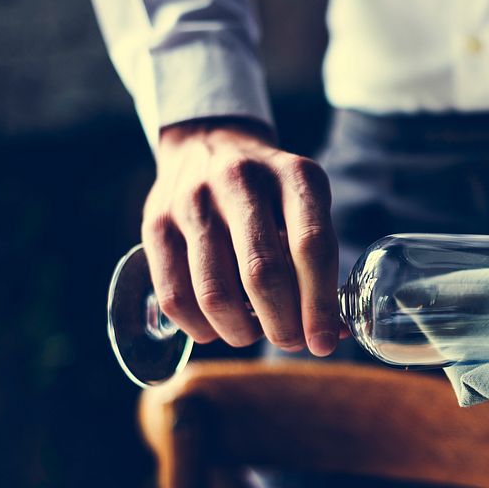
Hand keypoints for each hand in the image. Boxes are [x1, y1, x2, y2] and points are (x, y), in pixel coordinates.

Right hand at [141, 117, 339, 355]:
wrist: (209, 144)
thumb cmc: (271, 191)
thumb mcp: (305, 205)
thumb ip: (320, 262)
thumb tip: (332, 332)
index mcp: (294, 175)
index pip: (310, 247)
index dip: (319, 304)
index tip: (323, 342)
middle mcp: (241, 180)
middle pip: (262, 274)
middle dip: (281, 324)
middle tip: (290, 341)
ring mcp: (193, 200)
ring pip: (215, 293)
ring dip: (240, 331)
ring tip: (254, 332)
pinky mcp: (156, 223)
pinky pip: (175, 297)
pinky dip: (201, 327)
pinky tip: (218, 326)